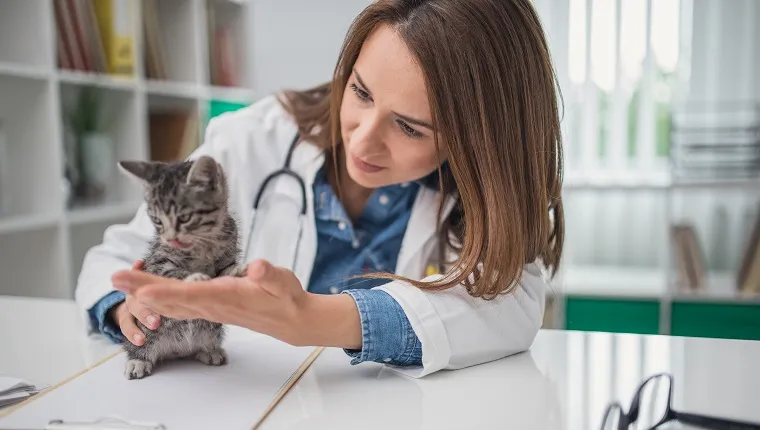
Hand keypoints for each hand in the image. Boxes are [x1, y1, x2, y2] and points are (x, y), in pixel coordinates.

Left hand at [110, 259, 361, 348]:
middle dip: (142, 288)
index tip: (140, 291)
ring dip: (145, 292)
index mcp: (226, 297)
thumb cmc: (286, 297)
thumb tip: (257, 267)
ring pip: (171, 303)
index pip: (190, 295)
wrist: (290, 321)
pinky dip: (158, 299)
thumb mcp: (283, 281)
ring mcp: (209, 308)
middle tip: (116, 278)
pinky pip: (178, 305)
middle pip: (172, 299)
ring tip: (121, 282)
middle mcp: (213, 305)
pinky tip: (146, 296)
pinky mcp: (210, 307)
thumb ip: (270, 274)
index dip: (165, 293)